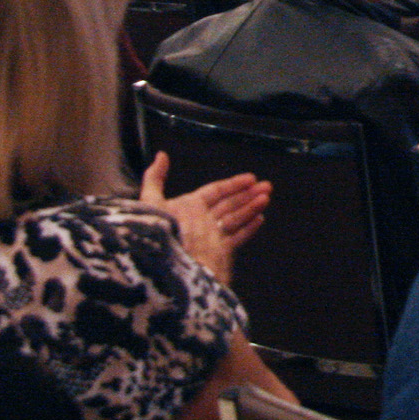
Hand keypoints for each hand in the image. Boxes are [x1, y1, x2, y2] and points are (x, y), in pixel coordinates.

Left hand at [140, 153, 270, 281]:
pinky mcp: (218, 253)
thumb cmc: (159, 230)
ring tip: (266, 198)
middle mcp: (202, 220)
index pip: (215, 192)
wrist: (165, 265)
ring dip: (251, 207)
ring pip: (235, 219)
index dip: (233, 184)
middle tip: (267, 186)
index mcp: (188, 207)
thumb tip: (161, 154)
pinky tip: (260, 219)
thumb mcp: (151, 200)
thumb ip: (155, 178)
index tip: (251, 178)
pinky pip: (236, 239)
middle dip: (248, 195)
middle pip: (229, 204)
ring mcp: (211, 237)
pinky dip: (248, 229)